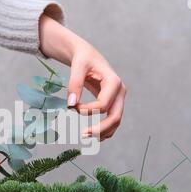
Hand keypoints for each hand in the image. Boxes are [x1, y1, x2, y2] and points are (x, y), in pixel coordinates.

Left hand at [39, 15, 126, 139]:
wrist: (87, 56)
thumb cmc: (83, 59)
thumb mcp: (77, 66)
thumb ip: (74, 84)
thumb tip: (70, 105)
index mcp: (114, 81)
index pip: (103, 104)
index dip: (88, 110)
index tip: (73, 108)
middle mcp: (120, 91)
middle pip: (115, 117)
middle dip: (100, 128)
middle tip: (83, 134)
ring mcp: (118, 98)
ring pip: (116, 122)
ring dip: (102, 132)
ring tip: (85, 135)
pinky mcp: (113, 103)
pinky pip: (112, 120)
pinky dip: (104, 130)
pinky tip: (92, 134)